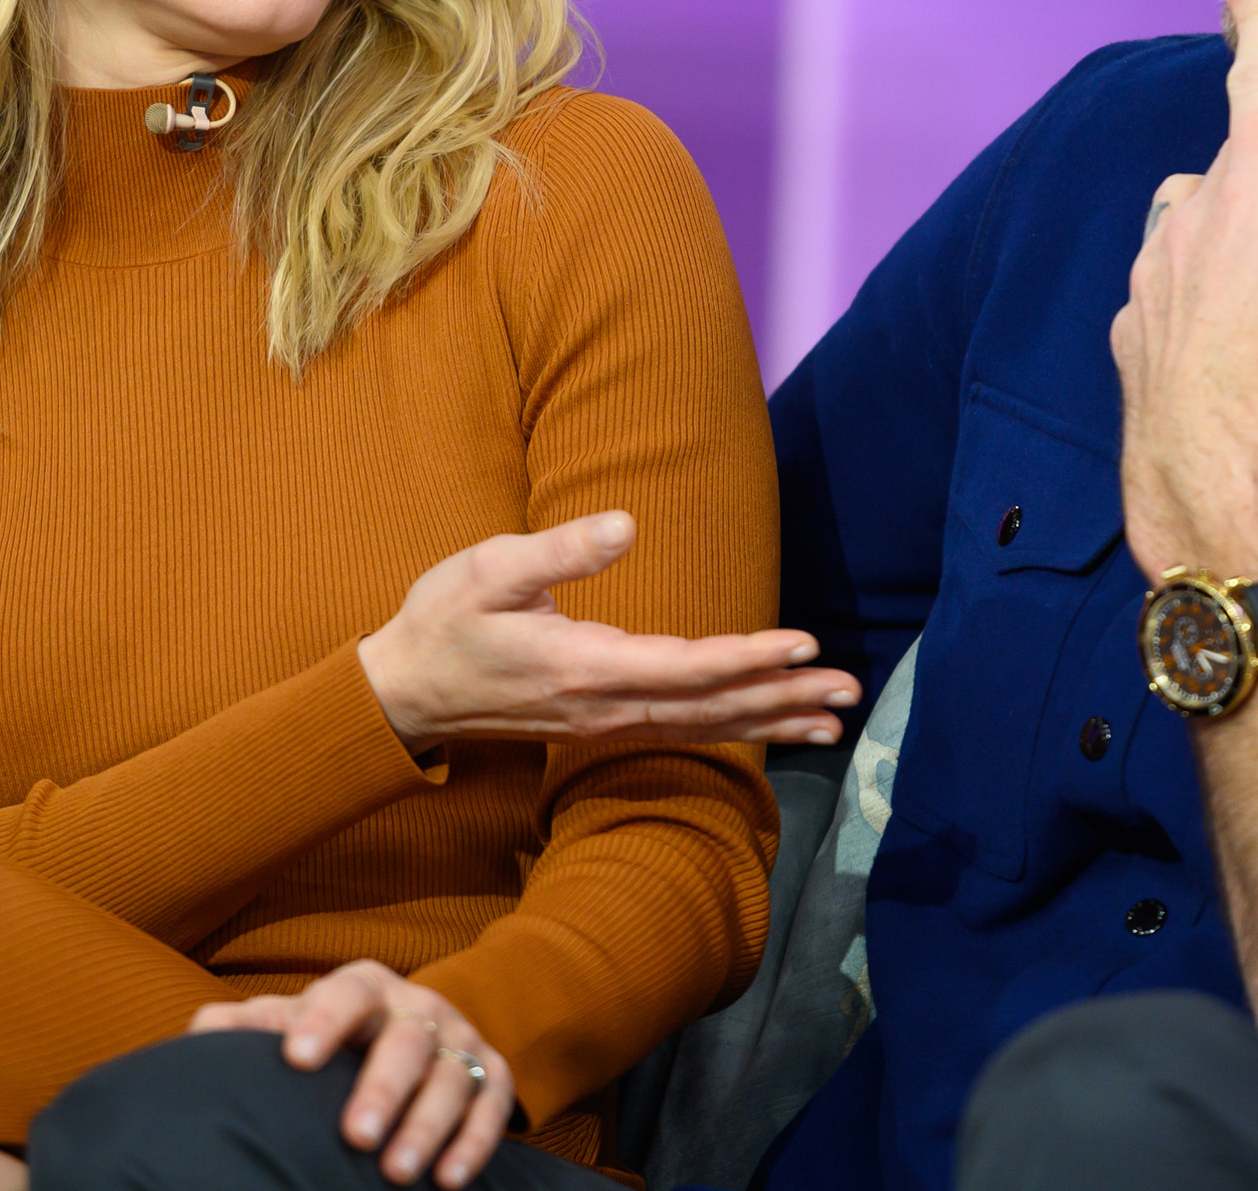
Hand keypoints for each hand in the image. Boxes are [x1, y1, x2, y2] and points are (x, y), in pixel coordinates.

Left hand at [190, 963, 511, 1187]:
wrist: (406, 1036)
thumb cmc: (334, 1037)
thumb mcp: (295, 1022)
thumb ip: (250, 1027)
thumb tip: (202, 1033)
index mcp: (365, 986)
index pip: (346, 994)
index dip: (324, 1022)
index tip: (296, 1060)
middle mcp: (418, 1007)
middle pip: (406, 1040)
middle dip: (382, 1088)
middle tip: (355, 1136)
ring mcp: (460, 1039)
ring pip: (451, 1077)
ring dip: (428, 1126)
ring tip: (396, 1172)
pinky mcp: (491, 1074)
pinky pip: (493, 1105)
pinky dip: (475, 1142)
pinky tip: (448, 1180)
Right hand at [356, 513, 859, 755]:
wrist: (407, 691)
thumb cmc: (445, 620)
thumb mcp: (488, 569)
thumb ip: (559, 550)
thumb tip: (626, 525)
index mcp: (585, 667)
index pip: (686, 667)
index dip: (748, 658)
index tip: (803, 645)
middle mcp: (607, 707)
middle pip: (712, 707)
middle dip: (783, 696)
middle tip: (850, 690)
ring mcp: (607, 724)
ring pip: (706, 727)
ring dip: (772, 720)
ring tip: (835, 717)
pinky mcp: (605, 725)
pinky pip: (686, 733)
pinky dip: (739, 731)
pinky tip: (775, 728)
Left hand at [1111, 0, 1257, 582]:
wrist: (1206, 475)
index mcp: (1253, 198)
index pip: (1256, 86)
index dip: (1256, 26)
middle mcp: (1190, 216)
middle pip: (1237, 152)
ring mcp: (1150, 265)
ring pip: (1192, 205)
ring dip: (1234, 200)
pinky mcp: (1130, 314)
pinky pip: (1166, 267)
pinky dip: (1199, 263)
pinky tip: (1231, 306)